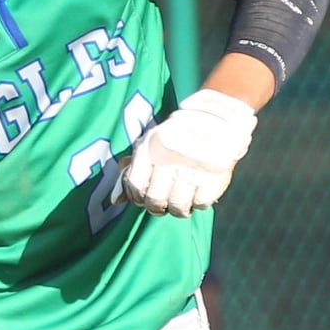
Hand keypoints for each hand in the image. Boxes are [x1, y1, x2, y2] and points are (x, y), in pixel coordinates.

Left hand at [119, 89, 256, 216]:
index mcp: (150, 149)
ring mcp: (192, 170)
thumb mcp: (149, 144)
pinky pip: (200, 203)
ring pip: (177, 207)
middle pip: (155, 201)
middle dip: (156, 207)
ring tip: (180, 201)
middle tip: (163, 203)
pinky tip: (197, 193)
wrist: (215, 120)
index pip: (134, 186)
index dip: (137, 197)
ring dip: (178, 209)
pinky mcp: (214, 178)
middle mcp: (169, 159)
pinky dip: (198, 202)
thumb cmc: (175, 138)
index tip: (144, 197)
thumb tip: (115, 200)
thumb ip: (130, 170)